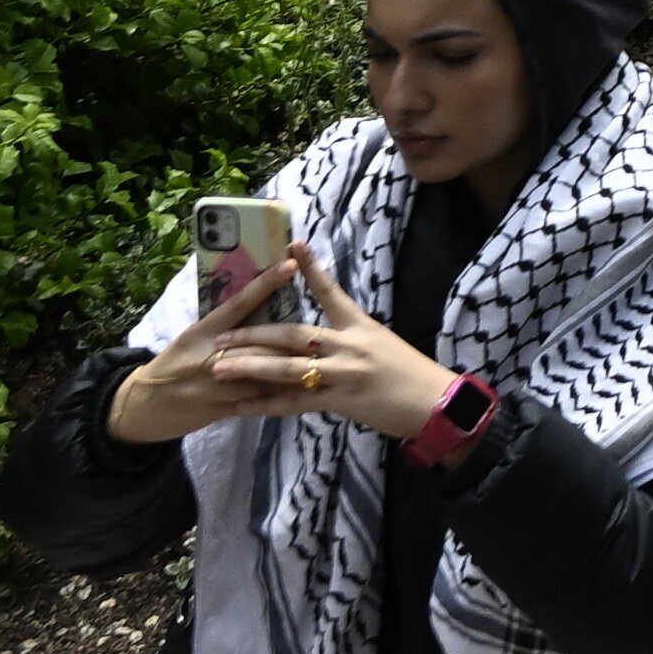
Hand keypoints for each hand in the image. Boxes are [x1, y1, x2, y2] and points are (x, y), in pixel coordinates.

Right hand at [103, 247, 324, 446]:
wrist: (143, 407)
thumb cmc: (172, 364)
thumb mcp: (193, 336)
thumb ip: (225, 321)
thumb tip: (261, 295)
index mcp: (202, 331)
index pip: (239, 303)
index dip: (265, 283)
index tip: (291, 264)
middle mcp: (210, 356)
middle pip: (259, 342)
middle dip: (292, 335)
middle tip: (326, 328)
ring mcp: (216, 385)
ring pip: (263, 373)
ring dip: (294, 368)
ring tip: (326, 358)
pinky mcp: (222, 409)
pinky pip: (258, 401)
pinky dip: (281, 395)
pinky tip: (307, 390)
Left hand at [205, 245, 458, 441]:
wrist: (433, 402)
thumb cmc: (411, 373)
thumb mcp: (382, 343)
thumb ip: (352, 338)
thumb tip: (326, 336)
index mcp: (360, 325)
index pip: (331, 291)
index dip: (310, 268)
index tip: (291, 246)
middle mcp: (347, 344)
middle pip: (292, 334)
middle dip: (253, 334)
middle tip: (220, 337)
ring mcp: (341, 373)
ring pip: (286, 367)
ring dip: (249, 367)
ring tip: (219, 368)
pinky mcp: (338, 401)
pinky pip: (294, 403)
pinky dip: (265, 405)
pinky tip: (240, 407)